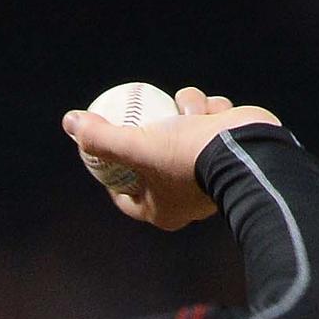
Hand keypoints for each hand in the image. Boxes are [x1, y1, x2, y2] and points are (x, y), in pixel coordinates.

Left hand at [62, 87, 280, 231]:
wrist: (248, 150)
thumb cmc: (188, 157)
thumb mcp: (138, 147)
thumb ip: (102, 139)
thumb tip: (70, 122)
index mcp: (163, 210)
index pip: (124, 193)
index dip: (109, 170)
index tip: (101, 146)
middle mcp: (187, 196)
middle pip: (153, 158)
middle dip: (149, 133)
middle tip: (136, 113)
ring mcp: (210, 173)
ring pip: (184, 130)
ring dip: (185, 112)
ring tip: (187, 109)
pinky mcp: (231, 148)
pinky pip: (211, 121)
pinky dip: (210, 110)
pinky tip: (213, 108)